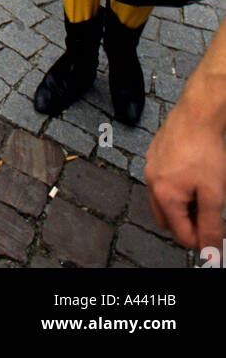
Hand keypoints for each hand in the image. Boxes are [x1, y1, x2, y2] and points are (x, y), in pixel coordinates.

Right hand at [145, 99, 225, 251]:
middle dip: (186, 223)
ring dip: (180, 205)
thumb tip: (210, 253)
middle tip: (208, 214)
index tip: (216, 232)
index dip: (200, 239)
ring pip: (163, 200)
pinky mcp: (154, 153)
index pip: (180, 234)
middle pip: (166, 220)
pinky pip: (161, 180)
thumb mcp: (214, 194)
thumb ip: (211, 226)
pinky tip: (192, 175)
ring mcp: (150, 166)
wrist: (197, 114)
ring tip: (201, 193)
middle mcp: (151, 182)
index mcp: (163, 196)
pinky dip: (175, 187)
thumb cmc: (206, 151)